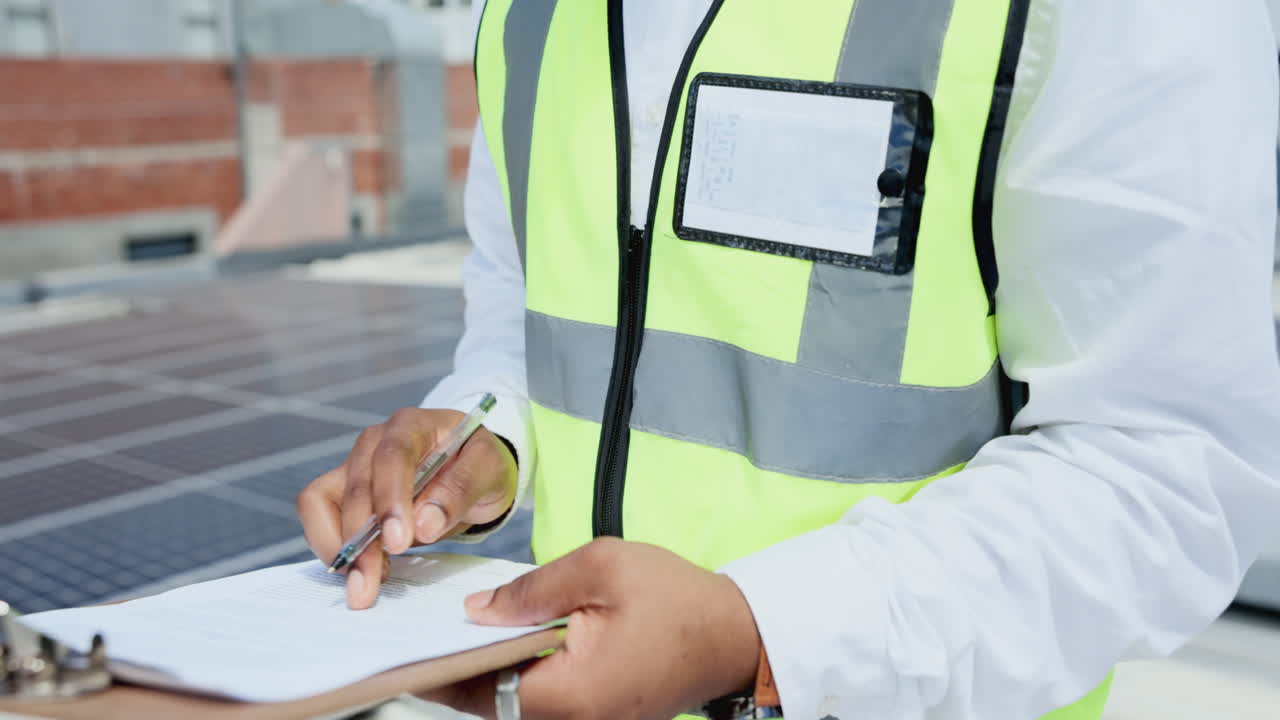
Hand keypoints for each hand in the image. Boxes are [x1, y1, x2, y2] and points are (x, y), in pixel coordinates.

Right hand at [296, 407, 516, 608]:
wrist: (468, 469)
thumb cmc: (477, 464)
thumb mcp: (489, 470)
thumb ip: (460, 490)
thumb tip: (424, 524)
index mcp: (412, 426)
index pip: (393, 458)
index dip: (391, 500)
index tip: (399, 542)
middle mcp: (374, 441)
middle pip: (357, 489)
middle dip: (362, 543)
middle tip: (371, 586)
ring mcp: (354, 465)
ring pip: (322, 502)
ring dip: (339, 548)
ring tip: (363, 584)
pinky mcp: (341, 491)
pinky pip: (318, 516)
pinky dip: (332, 546)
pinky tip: (363, 570)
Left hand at [425, 538, 762, 719]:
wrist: (736, 635)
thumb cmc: (676, 599)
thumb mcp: (601, 568)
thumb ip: (532, 589)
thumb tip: (474, 611)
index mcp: (568, 695)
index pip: (479, 690)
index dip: (437, 669)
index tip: (402, 649)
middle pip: (490, 705)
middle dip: (457, 669)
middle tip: (425, 633)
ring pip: (512, 707)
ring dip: (486, 673)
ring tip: (463, 633)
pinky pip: (540, 705)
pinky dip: (516, 677)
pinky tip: (507, 644)